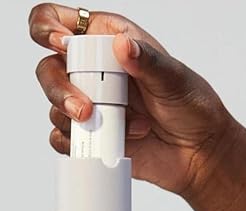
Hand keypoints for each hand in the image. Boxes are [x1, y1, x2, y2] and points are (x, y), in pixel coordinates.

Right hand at [29, 4, 239, 198]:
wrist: (198, 152)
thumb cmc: (191, 108)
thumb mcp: (174, 78)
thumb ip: (147, 61)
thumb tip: (122, 45)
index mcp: (109, 44)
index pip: (59, 22)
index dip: (47, 28)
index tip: (61, 45)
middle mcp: (94, 74)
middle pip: (49, 70)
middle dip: (59, 89)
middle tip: (85, 109)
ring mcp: (92, 106)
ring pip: (55, 108)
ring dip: (81, 122)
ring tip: (127, 128)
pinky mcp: (92, 137)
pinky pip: (63, 139)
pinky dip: (77, 144)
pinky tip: (107, 144)